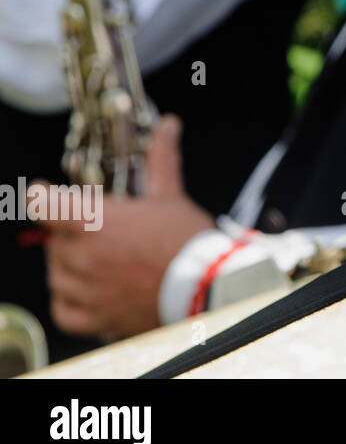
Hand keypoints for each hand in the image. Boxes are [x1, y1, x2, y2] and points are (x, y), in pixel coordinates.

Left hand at [38, 115, 216, 339]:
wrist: (205, 286)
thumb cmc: (187, 242)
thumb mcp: (170, 196)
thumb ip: (160, 159)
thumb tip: (167, 125)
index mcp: (94, 222)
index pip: (42, 205)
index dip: (43, 196)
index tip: (48, 194)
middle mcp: (82, 257)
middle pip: (53, 241)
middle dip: (69, 233)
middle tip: (97, 231)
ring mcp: (86, 290)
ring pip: (56, 275)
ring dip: (69, 265)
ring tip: (98, 259)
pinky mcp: (96, 317)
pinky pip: (63, 309)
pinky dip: (69, 300)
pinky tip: (88, 290)